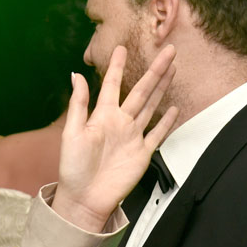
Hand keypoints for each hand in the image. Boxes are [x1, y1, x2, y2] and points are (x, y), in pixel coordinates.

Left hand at [52, 44, 178, 231]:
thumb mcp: (71, 133)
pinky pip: (158, 134)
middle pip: (142, 91)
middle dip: (155, 71)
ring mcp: (132, 137)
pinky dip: (168, 122)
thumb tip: (76, 75)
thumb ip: (78, 104)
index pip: (113, 85)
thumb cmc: (73, 168)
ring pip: (152, 106)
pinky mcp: (142, 153)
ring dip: (163, 88)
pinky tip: (175, 108)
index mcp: (102, 116)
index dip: (118, 67)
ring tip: (173, 69)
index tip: (121, 48)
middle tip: (168, 50)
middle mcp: (119, 123)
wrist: (85, 198)